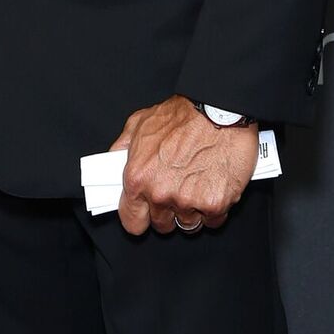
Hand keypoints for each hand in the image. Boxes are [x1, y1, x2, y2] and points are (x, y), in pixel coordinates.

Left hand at [110, 95, 258, 236]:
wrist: (218, 109)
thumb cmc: (181, 115)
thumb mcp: (139, 124)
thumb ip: (123, 149)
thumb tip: (114, 164)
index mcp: (138, 178)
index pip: (132, 221)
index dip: (140, 217)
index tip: (145, 214)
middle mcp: (160, 193)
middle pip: (162, 224)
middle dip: (168, 210)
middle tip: (177, 188)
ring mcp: (188, 202)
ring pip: (188, 224)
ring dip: (192, 210)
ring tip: (197, 184)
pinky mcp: (214, 204)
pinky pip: (213, 220)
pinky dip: (214, 208)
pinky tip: (213, 186)